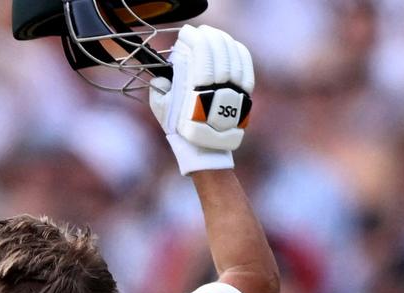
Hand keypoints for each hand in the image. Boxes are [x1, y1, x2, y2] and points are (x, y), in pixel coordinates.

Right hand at [149, 25, 254, 174]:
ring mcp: (234, 90)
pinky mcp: (244, 93)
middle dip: (208, 37)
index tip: (185, 33)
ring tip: (212, 35)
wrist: (206, 148)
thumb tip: (161, 78)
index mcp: (198, 91)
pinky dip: (239, 51)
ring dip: (222, 40)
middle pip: (218, 52)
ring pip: (232, 56)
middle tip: (198, 32)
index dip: (194, 39)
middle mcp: (219, 89)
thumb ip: (158, 92)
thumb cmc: (181, 128)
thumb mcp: (162, 112)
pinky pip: (245, 65)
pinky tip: (231, 44)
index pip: (201, 55)